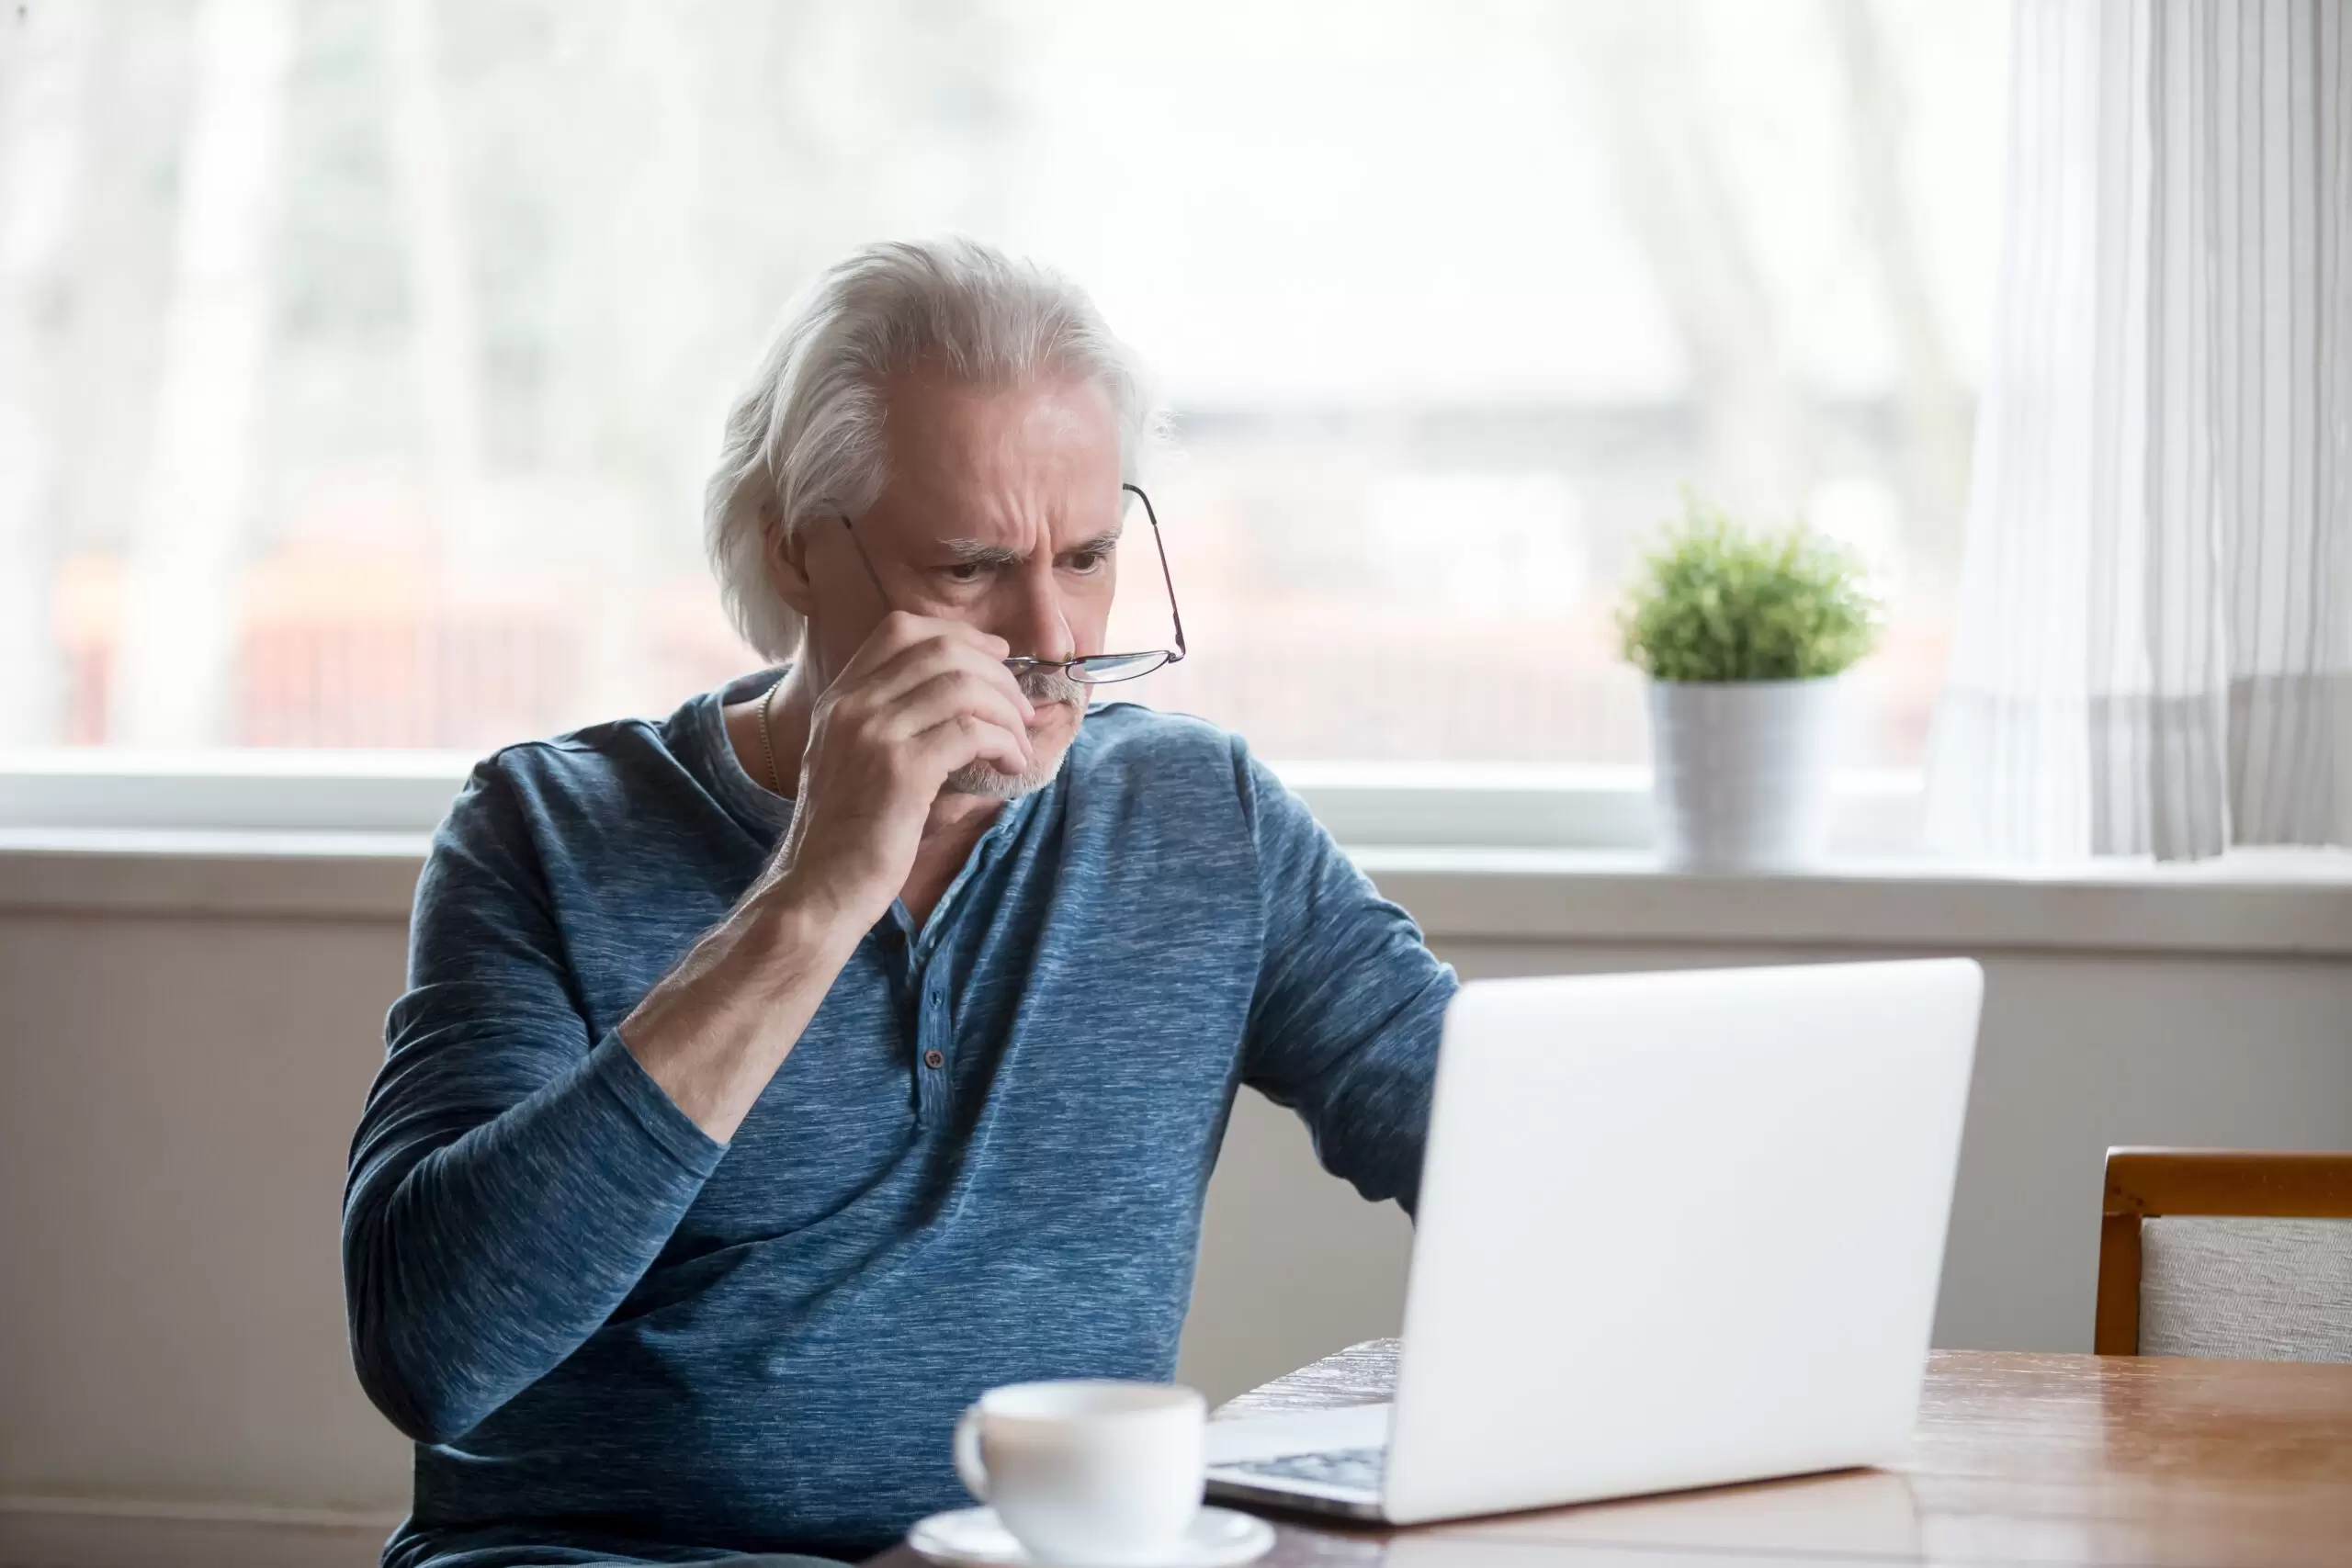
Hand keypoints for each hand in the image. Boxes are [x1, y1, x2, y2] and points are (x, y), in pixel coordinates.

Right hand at [767, 612, 1036, 928]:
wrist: (819, 889)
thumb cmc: (849, 835)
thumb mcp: (853, 761)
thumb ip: (891, 722)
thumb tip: (968, 697)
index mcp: (839, 698)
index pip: (901, 629)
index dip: (960, 635)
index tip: (997, 657)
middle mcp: (851, 705)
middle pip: (941, 649)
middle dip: (997, 672)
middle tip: (1021, 708)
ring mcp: (873, 733)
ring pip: (963, 686)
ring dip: (1006, 710)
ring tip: (1019, 743)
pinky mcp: (901, 769)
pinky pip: (971, 731)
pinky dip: (1003, 742)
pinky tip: (1009, 765)